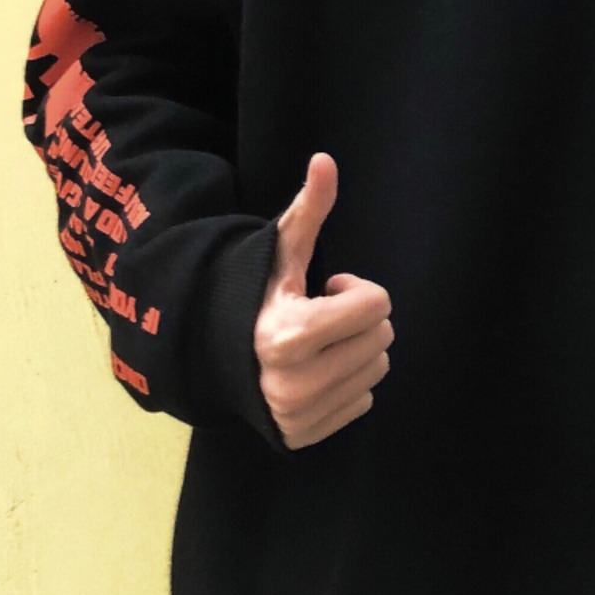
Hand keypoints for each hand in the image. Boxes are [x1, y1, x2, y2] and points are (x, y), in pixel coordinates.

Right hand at [253, 152, 394, 448]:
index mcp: (290, 335)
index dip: (357, 289)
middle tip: (324, 314)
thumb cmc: (256, 295)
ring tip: (320, 340)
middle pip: (382, 337)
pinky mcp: (303, 434)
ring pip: (378, 369)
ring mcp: (299, 414)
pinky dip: (349, 381)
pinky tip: (317, 368)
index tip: (326, 289)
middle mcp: (294, 383)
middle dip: (360, 318)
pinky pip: (363, 400)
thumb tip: (325, 159)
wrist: (212, 354)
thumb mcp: (281, 252)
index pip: (377, 305)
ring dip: (359, 348)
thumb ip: (309, 209)